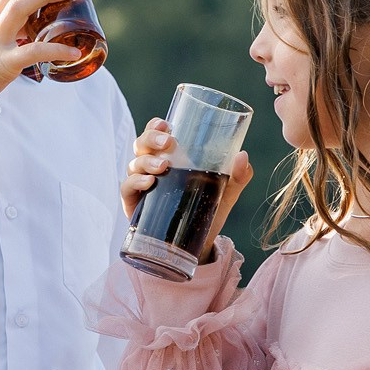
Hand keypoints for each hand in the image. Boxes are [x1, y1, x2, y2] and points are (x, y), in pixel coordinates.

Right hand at [121, 117, 253, 253]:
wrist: (198, 245)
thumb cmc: (208, 211)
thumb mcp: (226, 192)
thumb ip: (237, 175)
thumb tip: (243, 155)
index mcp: (170, 158)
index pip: (156, 135)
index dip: (155, 126)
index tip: (166, 124)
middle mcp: (151, 168)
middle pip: (141, 145)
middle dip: (150, 139)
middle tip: (168, 143)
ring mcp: (141, 186)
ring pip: (134, 164)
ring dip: (146, 161)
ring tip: (163, 167)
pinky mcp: (134, 205)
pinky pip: (126, 188)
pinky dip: (135, 183)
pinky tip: (149, 183)